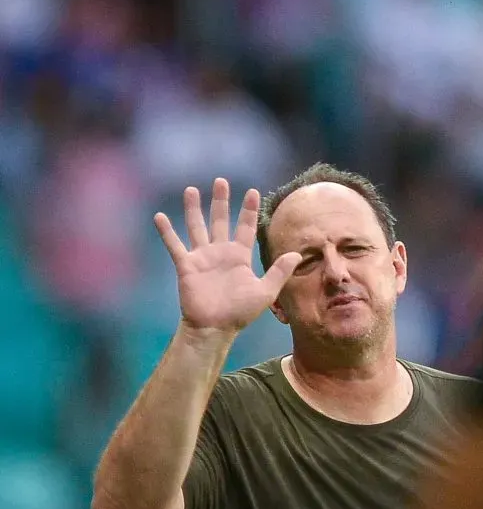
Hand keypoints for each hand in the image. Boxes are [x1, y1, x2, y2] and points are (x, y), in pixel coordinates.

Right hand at [154, 178, 300, 334]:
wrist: (214, 328)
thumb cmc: (240, 312)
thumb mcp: (266, 291)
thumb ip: (279, 271)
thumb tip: (297, 254)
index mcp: (240, 256)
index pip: (246, 227)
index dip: (249, 210)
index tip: (252, 191)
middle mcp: (220, 252)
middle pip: (221, 220)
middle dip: (221, 201)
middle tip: (220, 181)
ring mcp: (202, 257)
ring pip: (197, 227)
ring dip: (194, 209)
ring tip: (192, 190)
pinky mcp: (186, 266)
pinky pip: (175, 245)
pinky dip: (166, 231)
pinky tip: (159, 216)